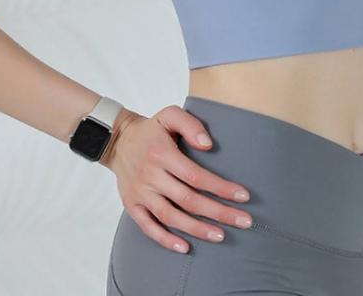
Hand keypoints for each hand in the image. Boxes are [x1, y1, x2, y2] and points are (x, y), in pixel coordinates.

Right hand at [100, 104, 252, 253]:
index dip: (220, 187)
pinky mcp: (132, 205)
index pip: (196, 175)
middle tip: (244, 221)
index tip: (243, 196)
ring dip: (197, 229)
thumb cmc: (151, 129)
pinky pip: (148, 227)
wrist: (117, 140)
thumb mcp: (169, 115)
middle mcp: (150, 175)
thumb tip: (208, 145)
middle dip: (218, 212)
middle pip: (188, 200)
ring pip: (171, 216)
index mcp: (162, 153)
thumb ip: (190, 125)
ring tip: (221, 236)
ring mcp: (140, 193)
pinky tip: (185, 247)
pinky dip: (165, 240)